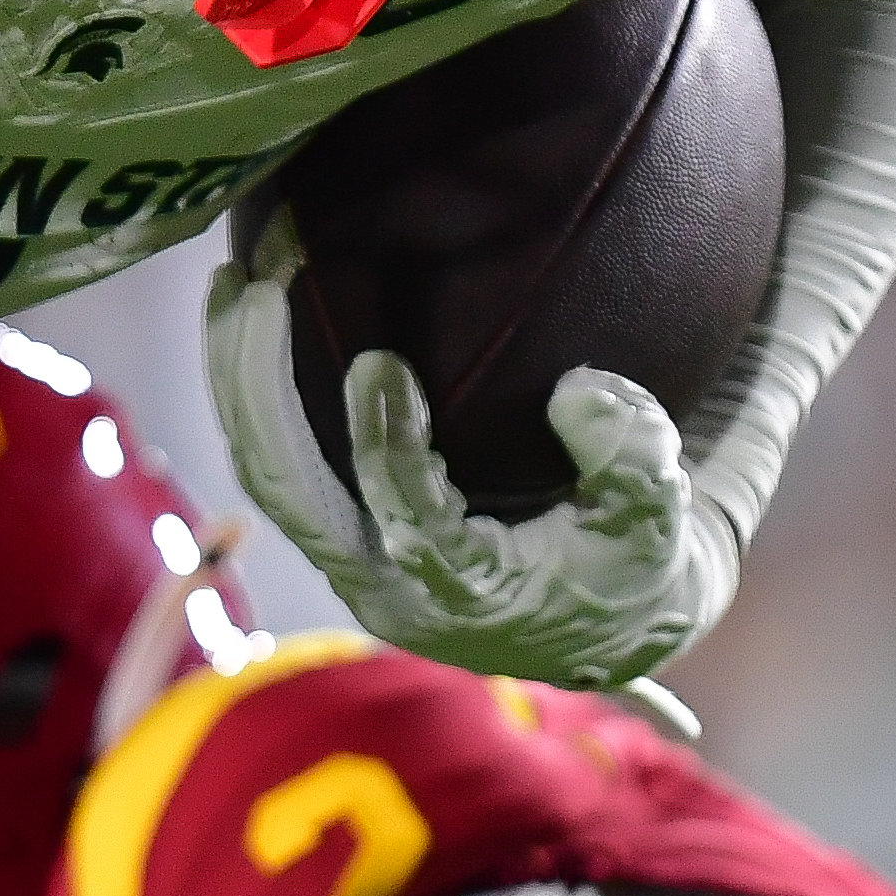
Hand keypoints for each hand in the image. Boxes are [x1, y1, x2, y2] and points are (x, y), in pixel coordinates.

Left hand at [206, 237, 736, 683]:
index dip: (386, 451)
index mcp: (466, 596)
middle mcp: (385, 586)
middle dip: (259, 388)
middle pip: (290, 492)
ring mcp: (350, 558)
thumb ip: (633, 461)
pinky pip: (274, 460)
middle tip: (258, 283)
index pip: (407, 526)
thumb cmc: (632, 564)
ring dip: (238, 376)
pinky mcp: (338, 528)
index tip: (379, 362)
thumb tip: (578, 390)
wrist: (600, 618)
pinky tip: (248, 308)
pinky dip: (253, 388)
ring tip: (234, 276)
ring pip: (265, 473)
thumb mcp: (660, 520)